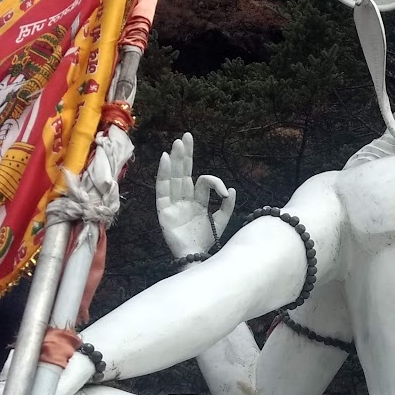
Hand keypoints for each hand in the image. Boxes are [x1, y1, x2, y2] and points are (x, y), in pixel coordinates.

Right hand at [156, 132, 234, 261]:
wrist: (197, 258)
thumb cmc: (206, 242)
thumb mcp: (221, 222)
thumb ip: (227, 206)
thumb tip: (232, 190)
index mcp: (197, 202)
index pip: (203, 183)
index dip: (214, 182)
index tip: (225, 192)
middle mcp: (184, 200)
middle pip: (184, 173)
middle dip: (186, 155)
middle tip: (187, 136)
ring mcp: (173, 204)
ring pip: (173, 178)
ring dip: (175, 160)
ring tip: (177, 143)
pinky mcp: (163, 211)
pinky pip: (162, 190)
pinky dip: (163, 174)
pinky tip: (166, 159)